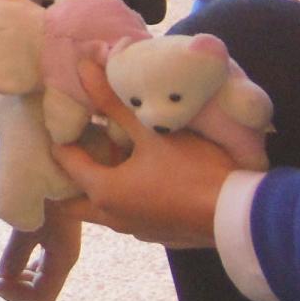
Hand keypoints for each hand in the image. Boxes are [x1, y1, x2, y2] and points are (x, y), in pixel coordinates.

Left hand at [0, 197, 85, 300]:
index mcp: (64, 258)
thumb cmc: (45, 193)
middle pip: (43, 289)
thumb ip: (17, 252)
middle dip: (17, 289)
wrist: (60, 164)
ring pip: (42, 276)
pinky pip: (41, 261)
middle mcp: (65, 257)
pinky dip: (24, 266)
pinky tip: (9, 259)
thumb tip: (5, 277)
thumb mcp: (26, 224)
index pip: (43, 295)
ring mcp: (61, 247)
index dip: (17, 295)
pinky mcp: (55, 235)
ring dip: (19, 279)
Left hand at [51, 56, 233, 248]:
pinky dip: (125, 197)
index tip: (60, 119)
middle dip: (68, 175)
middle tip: (75, 146)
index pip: (65, 161)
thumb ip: (114, 100)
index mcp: (103, 191)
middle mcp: (113, 217)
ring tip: (107, 156)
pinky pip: (130, 215)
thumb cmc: (194, 169)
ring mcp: (137, 231)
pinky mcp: (160, 235)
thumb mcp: (151, 131)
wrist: (241, 215)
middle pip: (74, 200)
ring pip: (103, 210)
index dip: (59, 137)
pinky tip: (141, 178)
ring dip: (100, 186)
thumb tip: (84, 65)